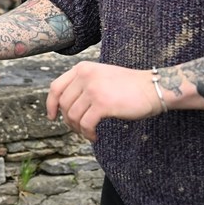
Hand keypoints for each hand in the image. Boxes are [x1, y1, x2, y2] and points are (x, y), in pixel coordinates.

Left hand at [46, 60, 161, 140]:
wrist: (152, 87)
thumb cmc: (129, 86)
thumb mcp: (101, 76)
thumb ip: (83, 85)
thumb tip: (64, 107)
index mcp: (82, 68)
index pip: (56, 87)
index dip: (50, 104)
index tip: (52, 116)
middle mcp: (85, 76)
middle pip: (63, 105)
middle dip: (69, 121)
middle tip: (79, 129)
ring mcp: (93, 89)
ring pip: (73, 116)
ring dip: (79, 129)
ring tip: (89, 133)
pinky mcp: (102, 104)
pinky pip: (85, 124)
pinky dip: (88, 134)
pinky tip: (95, 136)